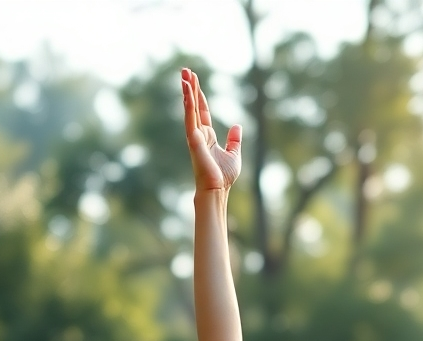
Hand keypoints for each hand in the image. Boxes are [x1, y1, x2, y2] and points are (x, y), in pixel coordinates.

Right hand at [180, 67, 240, 190]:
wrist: (217, 189)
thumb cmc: (223, 177)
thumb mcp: (234, 154)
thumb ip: (234, 140)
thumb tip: (237, 125)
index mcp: (208, 136)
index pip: (202, 111)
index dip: (199, 95)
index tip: (194, 81)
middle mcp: (199, 134)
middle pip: (194, 105)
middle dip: (190, 88)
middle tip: (186, 70)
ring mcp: (194, 136)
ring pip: (190, 108)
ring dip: (187, 91)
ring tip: (184, 74)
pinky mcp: (193, 140)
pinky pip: (190, 118)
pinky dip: (188, 104)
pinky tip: (186, 91)